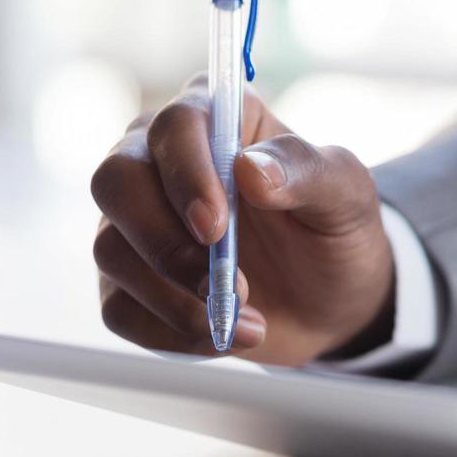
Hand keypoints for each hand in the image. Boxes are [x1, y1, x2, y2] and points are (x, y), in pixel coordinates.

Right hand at [90, 76, 394, 364]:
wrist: (332, 301)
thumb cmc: (333, 230)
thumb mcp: (345, 195)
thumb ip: (306, 171)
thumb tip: (250, 171)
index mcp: (212, 120)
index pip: (174, 125)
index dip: (186, 174)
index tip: (215, 226)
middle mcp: (158, 162)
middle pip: (115, 181)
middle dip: (164, 242)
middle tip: (219, 284)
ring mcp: (135, 224)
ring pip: (111, 250)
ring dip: (175, 298)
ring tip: (242, 317)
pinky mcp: (128, 282)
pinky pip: (119, 310)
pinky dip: (171, 333)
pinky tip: (222, 336)